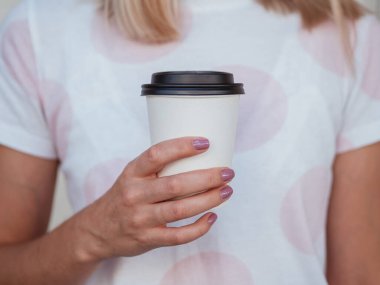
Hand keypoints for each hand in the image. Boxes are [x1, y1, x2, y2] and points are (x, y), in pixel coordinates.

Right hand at [78, 137, 234, 260]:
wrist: (97, 230)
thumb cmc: (123, 197)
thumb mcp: (132, 176)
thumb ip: (156, 167)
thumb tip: (197, 155)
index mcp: (132, 173)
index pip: (156, 154)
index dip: (182, 147)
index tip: (205, 143)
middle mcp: (135, 194)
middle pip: (175, 184)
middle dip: (207, 178)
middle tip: (227, 172)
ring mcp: (140, 218)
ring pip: (180, 209)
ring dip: (208, 200)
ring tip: (226, 191)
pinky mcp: (148, 238)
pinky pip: (178, 236)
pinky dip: (199, 227)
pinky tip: (212, 217)